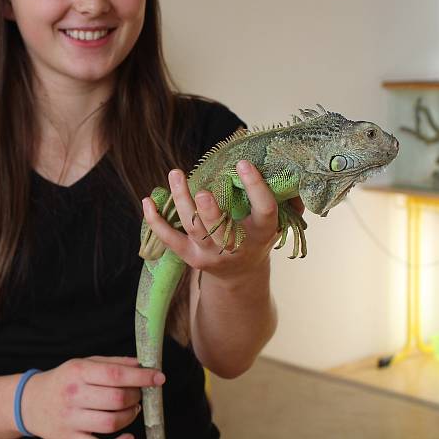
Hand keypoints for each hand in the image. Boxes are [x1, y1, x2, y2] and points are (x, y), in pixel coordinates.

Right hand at [21, 356, 163, 438]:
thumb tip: (141, 363)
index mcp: (78, 372)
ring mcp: (71, 420)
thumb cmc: (63, 381)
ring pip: (112, 422)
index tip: (159, 377)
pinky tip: (128, 436)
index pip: (115, 374)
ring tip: (131, 410)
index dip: (141, 377)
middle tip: (138, 395)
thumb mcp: (82, 364)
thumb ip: (112, 362)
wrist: (31, 403)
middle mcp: (73, 395)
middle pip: (116, 399)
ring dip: (130, 416)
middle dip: (135, 397)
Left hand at [143, 161, 301, 286]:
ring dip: (181, 201)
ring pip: (193, 228)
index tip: (244, 164)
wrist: (240, 274)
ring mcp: (209, 254)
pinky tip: (148, 200)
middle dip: (210, 211)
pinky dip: (156, 221)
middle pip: (220, 230)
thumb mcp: (277, 222)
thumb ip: (286, 199)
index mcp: (261, 233)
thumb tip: (290, 169)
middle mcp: (235, 246)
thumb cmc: (257, 236)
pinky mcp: (189, 257)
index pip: (264, 211)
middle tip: (203, 190)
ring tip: (175, 173)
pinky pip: (169, 239)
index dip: (256, 188)